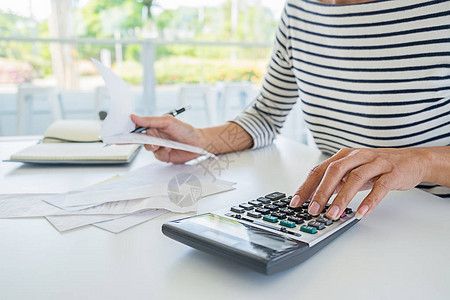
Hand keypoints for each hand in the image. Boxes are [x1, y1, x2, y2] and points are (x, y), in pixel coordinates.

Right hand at [130, 114, 206, 163]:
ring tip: (163, 144)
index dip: (129, 128)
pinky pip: (156, 155)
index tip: (122, 130)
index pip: (138, 126)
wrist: (199, 144)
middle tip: (141, 138)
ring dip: (153, 146)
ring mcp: (158, 146)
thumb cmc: (186, 130)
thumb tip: (134, 117)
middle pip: (139, 138)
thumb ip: (151, 120)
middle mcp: (154, 135)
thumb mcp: (168, 121)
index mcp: (154, 125)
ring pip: (147, 148)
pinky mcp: (163, 156)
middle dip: (139, 139)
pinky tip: (169, 149)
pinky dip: (161, 153)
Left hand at [289, 147, 429, 219]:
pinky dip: (369, 201)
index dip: (306, 186)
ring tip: (333, 214)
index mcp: (344, 156)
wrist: (411, 160)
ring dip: (342, 198)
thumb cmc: (377, 167)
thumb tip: (315, 199)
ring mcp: (375, 163)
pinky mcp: (392, 173)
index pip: (320, 170)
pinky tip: (360, 213)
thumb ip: (335, 182)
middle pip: (334, 171)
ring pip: (355, 178)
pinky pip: (380, 187)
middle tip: (313, 210)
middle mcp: (358, 156)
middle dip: (321, 192)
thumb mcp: (352, 171)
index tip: (296, 202)